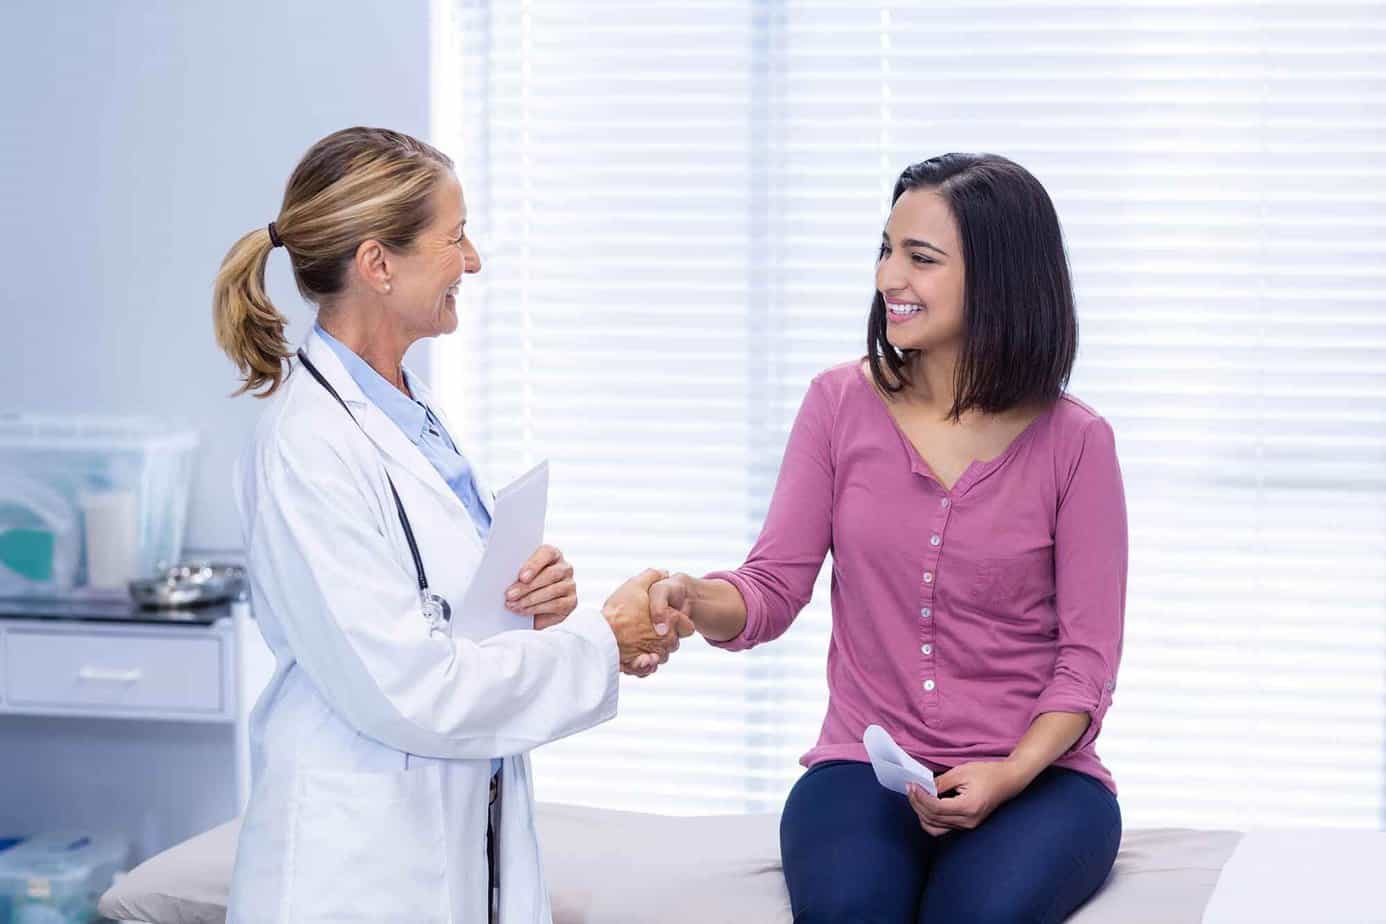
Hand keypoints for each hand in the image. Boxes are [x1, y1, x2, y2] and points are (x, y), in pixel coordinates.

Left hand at [507, 544, 576, 629]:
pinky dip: (536, 609)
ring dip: (530, 599)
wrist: (533, 608)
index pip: (547, 553)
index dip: (534, 564)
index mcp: (553, 554)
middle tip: (510, 595)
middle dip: (528, 586)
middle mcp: (565, 568)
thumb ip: (517, 572)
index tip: (521, 577)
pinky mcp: (571, 602)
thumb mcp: (520, 575)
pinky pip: (555, 605)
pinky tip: (523, 610)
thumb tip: (505, 577)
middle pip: (550, 574)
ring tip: (513, 604)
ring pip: (552, 591)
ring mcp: (570, 585)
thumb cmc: (525, 586)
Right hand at [601, 569, 681, 675]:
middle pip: (675, 642)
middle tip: (650, 628)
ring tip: (640, 640)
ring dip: (655, 650)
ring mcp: (654, 655)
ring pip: (662, 656)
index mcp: (670, 621)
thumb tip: (663, 572)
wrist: (601, 634)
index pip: (688, 627)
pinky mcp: (642, 667)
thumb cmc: (618, 610)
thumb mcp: (635, 585)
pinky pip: (650, 668)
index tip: (666, 617)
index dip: (678, 622)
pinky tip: (637, 654)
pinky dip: (645, 663)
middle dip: (666, 636)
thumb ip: (652, 576)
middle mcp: (666, 641)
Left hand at [906, 761, 1027, 836]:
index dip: (920, 798)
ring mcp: (968, 825)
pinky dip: (931, 819)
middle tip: (910, 788)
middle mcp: (968, 821)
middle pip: (933, 819)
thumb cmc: (988, 773)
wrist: (1008, 780)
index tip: (912, 785)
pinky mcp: (967, 824)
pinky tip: (926, 805)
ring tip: (916, 796)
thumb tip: (923, 788)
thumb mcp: (962, 772)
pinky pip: (943, 827)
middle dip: (917, 804)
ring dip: (921, 813)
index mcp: (968, 807)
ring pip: (935, 827)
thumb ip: (941, 782)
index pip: (935, 808)